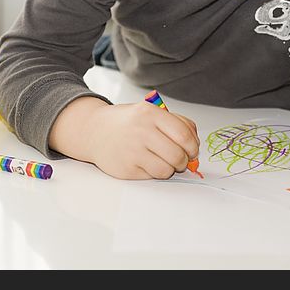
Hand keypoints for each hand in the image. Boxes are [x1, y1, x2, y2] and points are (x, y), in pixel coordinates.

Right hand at [50, 96, 199, 179]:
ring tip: (162, 160)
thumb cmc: (128, 122)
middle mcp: (141, 131)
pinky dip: (155, 172)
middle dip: (184, 161)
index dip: (193, 146)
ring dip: (170, 168)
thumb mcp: (151, 112)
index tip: (192, 150)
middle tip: (180, 159)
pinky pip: (152, 176)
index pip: (184, 134)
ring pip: (167, 170)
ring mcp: (132, 151)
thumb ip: (175, 124)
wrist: (94, 131)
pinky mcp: (126, 168)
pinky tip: (147, 163)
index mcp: (150, 113)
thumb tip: (195, 145)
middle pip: (177, 155)